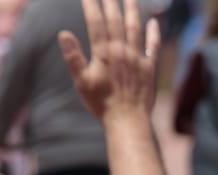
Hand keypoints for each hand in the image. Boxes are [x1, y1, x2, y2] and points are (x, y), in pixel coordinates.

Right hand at [59, 0, 161, 121]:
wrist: (127, 120)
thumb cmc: (101, 103)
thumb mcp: (82, 82)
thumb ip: (73, 57)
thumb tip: (63, 34)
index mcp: (104, 53)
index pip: (96, 22)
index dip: (91, 5)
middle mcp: (121, 50)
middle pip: (116, 19)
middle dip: (111, 1)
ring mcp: (137, 58)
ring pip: (135, 27)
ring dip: (132, 9)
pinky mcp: (149, 67)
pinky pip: (153, 46)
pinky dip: (154, 32)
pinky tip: (154, 21)